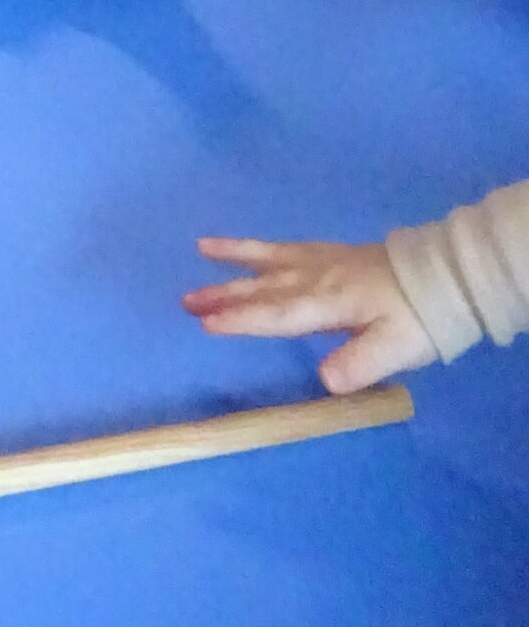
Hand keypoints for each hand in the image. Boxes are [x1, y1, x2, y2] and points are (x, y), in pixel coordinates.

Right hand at [181, 235, 434, 391]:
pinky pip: (280, 248)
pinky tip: (237, 247)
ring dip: (231, 264)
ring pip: (266, 263)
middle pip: (262, 289)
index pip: (277, 314)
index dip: (242, 320)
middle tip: (186, 301)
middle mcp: (313, 279)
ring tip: (198, 252)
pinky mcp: (324, 255)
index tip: (206, 324)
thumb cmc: (417, 318)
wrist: (440, 277)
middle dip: (224, 296)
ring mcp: (317, 262)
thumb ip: (360, 363)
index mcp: (327, 303)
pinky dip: (254, 247)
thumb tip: (324, 380)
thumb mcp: (396, 348)